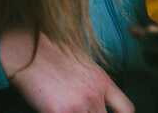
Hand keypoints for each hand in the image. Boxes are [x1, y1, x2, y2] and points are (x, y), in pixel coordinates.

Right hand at [0, 29, 132, 112]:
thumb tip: (97, 103)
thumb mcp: (86, 67)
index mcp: (104, 83)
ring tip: (69, 108)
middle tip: (82, 111)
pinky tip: (52, 111)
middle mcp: (95, 96)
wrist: (30, 51)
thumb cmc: (55, 57)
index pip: (127, 109)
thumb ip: (95, 86)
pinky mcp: (60, 112)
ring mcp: (79, 106)